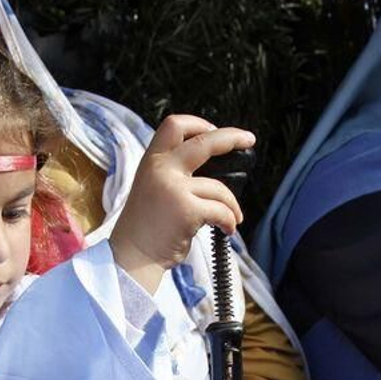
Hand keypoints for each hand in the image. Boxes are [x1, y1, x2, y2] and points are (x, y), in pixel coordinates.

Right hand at [109, 114, 255, 293]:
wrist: (132, 256)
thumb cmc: (146, 226)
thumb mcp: (152, 186)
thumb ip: (173, 171)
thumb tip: (215, 167)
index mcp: (151, 160)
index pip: (174, 125)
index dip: (198, 123)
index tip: (214, 130)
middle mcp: (161, 169)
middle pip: (204, 141)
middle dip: (232, 137)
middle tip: (248, 139)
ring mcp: (173, 188)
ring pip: (220, 188)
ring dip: (232, 205)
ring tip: (232, 218)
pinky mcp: (186, 210)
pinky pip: (221, 211)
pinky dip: (229, 221)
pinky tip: (227, 229)